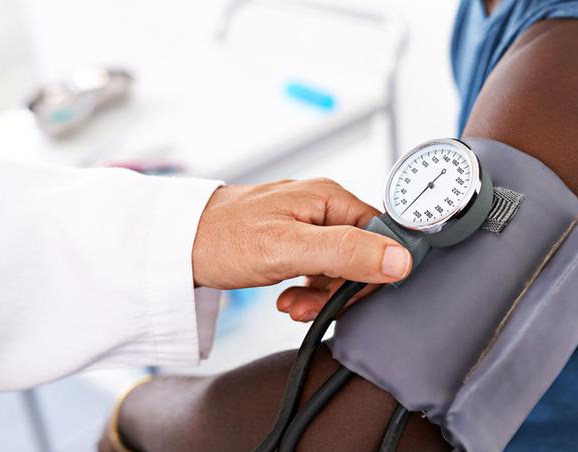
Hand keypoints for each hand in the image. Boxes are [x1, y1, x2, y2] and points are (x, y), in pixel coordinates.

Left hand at [192, 178, 410, 317]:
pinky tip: (289, 297)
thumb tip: (398, 259)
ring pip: (342, 267)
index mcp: (329, 198)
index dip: (375, 270)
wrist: (178, 244)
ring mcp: (308, 224)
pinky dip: (310, 290)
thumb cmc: (222, 238)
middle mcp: (323, 206)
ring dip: (323, 294)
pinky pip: (321, 270)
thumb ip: (345, 252)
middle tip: (311, 306)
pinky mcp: (295, 241)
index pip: (381, 234)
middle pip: (363, 254)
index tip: (352, 295)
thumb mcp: (288, 249)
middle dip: (342, 288)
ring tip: (293, 304)